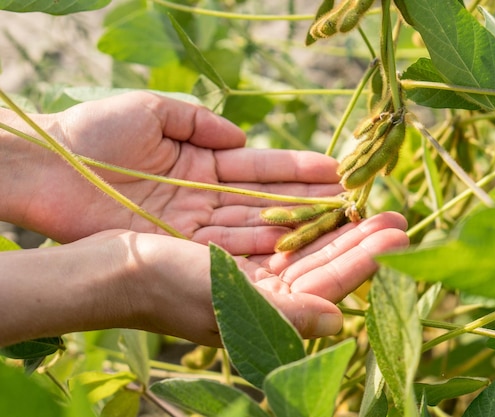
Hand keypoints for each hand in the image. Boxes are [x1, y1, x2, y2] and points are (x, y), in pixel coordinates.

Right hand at [0, 212, 406, 345]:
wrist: (110, 269)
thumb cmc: (165, 286)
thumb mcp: (226, 300)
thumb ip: (285, 313)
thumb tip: (339, 323)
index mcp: (268, 310)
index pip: (328, 284)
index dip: (365, 260)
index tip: (398, 236)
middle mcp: (264, 293)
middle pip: (324, 262)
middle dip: (361, 239)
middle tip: (399, 216)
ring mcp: (250, 269)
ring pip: (306, 244)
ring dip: (338, 224)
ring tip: (370, 202)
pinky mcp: (234, 248)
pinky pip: (279, 228)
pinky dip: (303, 213)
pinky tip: (323, 198)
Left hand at [20, 92, 340, 252]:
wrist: (49, 170)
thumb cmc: (96, 132)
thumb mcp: (153, 112)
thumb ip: (199, 121)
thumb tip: (241, 136)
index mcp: (203, 162)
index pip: (262, 169)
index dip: (299, 171)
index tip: (337, 172)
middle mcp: (205, 199)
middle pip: (269, 203)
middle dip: (314, 204)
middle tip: (356, 206)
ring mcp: (196, 227)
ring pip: (258, 229)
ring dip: (300, 230)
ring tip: (341, 230)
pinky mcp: (180, 251)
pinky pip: (232, 250)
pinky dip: (265, 251)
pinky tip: (300, 251)